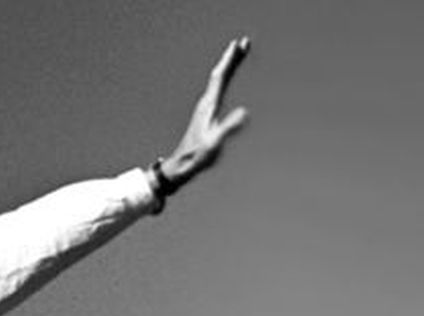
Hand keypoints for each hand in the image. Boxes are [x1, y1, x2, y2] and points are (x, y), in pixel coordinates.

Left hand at [159, 37, 252, 189]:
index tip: (239, 44)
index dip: (230, 60)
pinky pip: (217, 90)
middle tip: (243, 41)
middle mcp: (205, 103)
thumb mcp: (214, 143)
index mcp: (208, 106)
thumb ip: (228, 127)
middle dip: (232, 57)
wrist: (179, 167)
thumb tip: (244, 112)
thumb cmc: (196, 157)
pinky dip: (224, 79)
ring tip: (237, 54)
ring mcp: (205, 108)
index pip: (220, 77)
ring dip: (228, 66)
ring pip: (218, 81)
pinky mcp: (206, 114)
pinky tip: (224, 81)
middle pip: (220, 74)